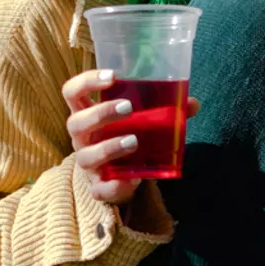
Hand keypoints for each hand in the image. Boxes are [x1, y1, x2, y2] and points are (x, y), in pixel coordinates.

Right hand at [62, 69, 199, 204]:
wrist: (123, 176)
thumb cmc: (127, 136)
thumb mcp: (141, 120)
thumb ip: (164, 110)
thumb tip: (191, 103)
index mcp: (87, 113)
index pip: (73, 91)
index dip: (87, 81)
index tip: (112, 76)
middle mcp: (82, 137)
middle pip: (75, 122)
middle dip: (101, 113)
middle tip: (128, 107)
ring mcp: (87, 163)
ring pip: (85, 156)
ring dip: (109, 147)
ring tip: (134, 141)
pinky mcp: (97, 187)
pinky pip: (100, 189)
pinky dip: (116, 185)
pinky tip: (134, 179)